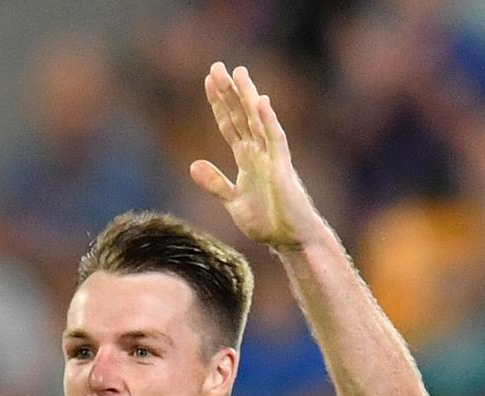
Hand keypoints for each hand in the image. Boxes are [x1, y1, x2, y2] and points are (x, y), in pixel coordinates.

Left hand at [190, 63, 321, 251]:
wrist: (291, 241)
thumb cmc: (268, 222)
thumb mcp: (233, 202)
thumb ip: (215, 183)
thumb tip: (193, 164)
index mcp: (247, 159)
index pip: (230, 125)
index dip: (219, 104)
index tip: (209, 82)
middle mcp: (259, 153)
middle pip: (241, 116)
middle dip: (228, 92)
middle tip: (217, 66)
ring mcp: (272, 158)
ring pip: (258, 121)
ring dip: (248, 97)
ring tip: (239, 72)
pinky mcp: (283, 168)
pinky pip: (276, 140)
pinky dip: (268, 121)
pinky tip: (261, 102)